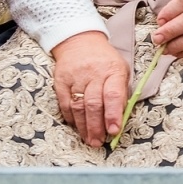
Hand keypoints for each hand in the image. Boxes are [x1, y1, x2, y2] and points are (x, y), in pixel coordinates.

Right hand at [51, 31, 129, 147]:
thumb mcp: (121, 70)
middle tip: (99, 142)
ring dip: (84, 127)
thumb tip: (121, 118)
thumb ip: (122, 93)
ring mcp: (75, 77)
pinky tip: (77, 127)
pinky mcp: (60, 82)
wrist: (80, 41)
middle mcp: (93, 73)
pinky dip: (71, 118)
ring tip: (90, 139)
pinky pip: (65, 104)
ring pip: (78, 106)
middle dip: (97, 126)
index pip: (113, 95)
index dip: (113, 115)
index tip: (114, 131)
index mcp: (113, 70)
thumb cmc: (105, 60)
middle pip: (93, 104)